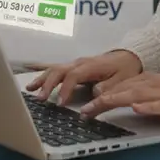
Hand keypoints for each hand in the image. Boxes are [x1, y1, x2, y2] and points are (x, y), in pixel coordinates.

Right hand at [26, 50, 142, 105]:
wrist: (129, 55)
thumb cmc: (125, 69)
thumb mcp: (122, 80)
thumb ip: (107, 88)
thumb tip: (94, 95)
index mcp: (91, 66)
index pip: (73, 76)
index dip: (65, 89)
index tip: (60, 104)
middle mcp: (80, 63)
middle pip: (59, 71)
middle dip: (48, 84)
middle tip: (41, 99)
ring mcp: (76, 63)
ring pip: (55, 69)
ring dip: (42, 79)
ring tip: (30, 90)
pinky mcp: (74, 66)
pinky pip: (56, 69)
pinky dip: (44, 74)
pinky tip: (34, 80)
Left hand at [80, 72, 159, 121]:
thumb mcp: (149, 90)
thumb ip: (132, 93)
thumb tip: (107, 99)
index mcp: (144, 80)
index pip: (118, 88)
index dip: (100, 98)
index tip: (85, 109)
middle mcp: (151, 84)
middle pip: (124, 91)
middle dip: (103, 101)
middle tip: (87, 111)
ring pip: (138, 94)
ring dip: (119, 100)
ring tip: (103, 105)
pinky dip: (148, 107)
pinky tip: (137, 108)